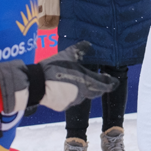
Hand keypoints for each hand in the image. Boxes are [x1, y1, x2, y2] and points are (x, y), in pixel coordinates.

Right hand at [0, 42, 118, 112]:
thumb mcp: (67, 56)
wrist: (36, 84)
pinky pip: (69, 101)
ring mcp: (73, 101)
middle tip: (96, 81)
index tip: (113, 81)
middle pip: (95, 92)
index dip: (111, 83)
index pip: (106, 85)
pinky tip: (63, 89)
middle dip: (97, 87)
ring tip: (75, 82)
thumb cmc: (54, 68)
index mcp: (88, 82)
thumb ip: (79, 50)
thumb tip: (88, 44)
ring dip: (81, 90)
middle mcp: (83, 94)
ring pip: (81, 96)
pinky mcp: (62, 106)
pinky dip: (68, 95)